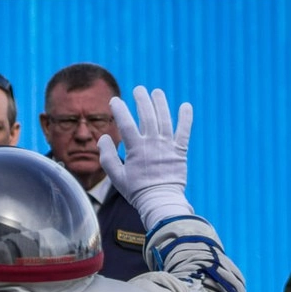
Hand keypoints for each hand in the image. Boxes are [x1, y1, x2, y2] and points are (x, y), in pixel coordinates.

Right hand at [98, 87, 193, 226]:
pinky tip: (185, 105)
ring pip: (164, 119)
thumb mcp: (116, 176)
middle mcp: (152, 143)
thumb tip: (104, 138)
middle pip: (147, 116)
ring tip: (156, 92)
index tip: (115, 101)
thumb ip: (107, 156)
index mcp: (135, 149)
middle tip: (138, 89)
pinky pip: (184, 131)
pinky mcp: (180, 151)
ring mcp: (167, 146)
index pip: (126, 123)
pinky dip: (186, 118)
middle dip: (142, 100)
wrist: (160, 202)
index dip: (120, 109)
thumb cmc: (136, 191)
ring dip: (160, 103)